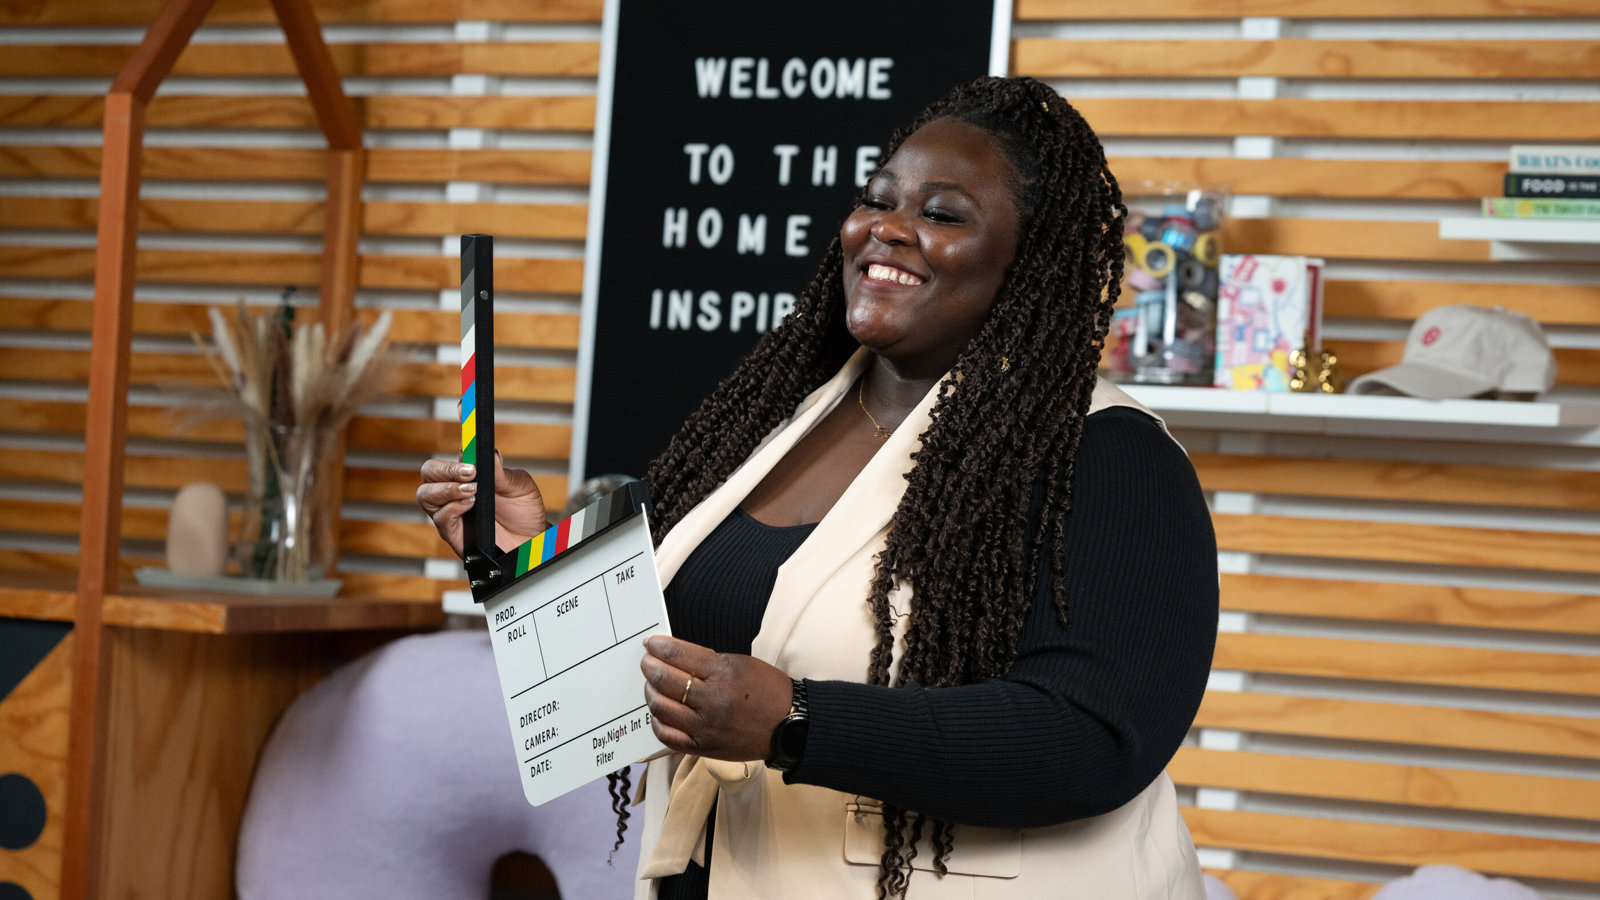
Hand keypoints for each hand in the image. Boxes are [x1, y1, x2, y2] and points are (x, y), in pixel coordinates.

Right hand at [417, 450, 546, 557]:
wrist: (532, 539)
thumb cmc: (524, 511)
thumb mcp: (519, 486)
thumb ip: (501, 471)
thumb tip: (490, 452)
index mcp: (468, 477)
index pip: (448, 458)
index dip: (454, 452)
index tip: (467, 451)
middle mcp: (454, 493)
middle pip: (429, 473)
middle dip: (444, 470)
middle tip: (469, 473)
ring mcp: (451, 513)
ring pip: (426, 495)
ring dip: (446, 489)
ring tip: (472, 491)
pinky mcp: (453, 533)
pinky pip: (439, 519)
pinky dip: (451, 509)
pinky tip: (469, 505)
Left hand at [641, 635, 794, 762]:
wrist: (789, 726)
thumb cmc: (766, 690)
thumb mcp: (740, 664)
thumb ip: (707, 661)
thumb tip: (674, 656)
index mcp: (724, 674)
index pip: (678, 655)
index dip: (659, 647)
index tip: (651, 643)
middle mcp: (712, 701)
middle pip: (665, 680)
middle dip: (650, 667)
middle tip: (647, 661)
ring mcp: (706, 727)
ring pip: (661, 707)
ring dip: (650, 692)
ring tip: (652, 684)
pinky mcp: (703, 747)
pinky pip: (667, 736)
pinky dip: (657, 722)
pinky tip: (659, 712)